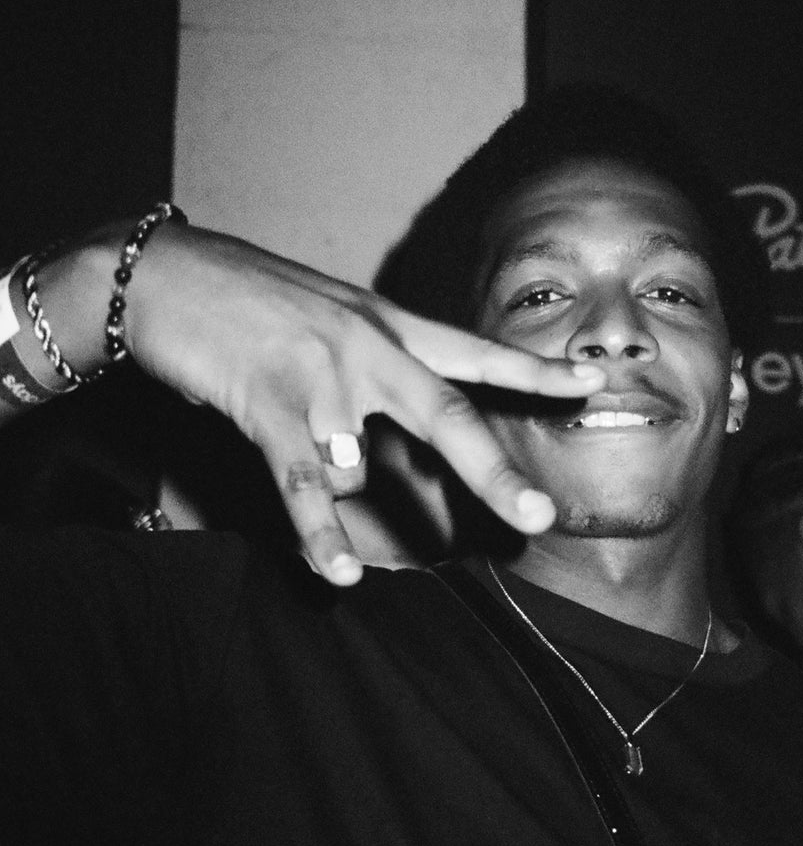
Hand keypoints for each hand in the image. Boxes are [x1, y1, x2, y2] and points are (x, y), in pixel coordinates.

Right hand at [64, 223, 605, 582]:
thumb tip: (386, 438)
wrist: (164, 274)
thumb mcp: (329, 317)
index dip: (537, 371)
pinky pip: (302, 482)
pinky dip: (321, 530)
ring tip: (386, 527)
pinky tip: (341, 571)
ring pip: (361, 461)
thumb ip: (373, 366)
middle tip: (540, 515)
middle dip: (495, 471)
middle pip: (448, 414)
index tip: (595, 382)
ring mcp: (318, 374)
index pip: (476, 352)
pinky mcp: (266, 401)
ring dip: (351, 497)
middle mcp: (366, 347)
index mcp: (387, 325)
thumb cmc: (246, 302)